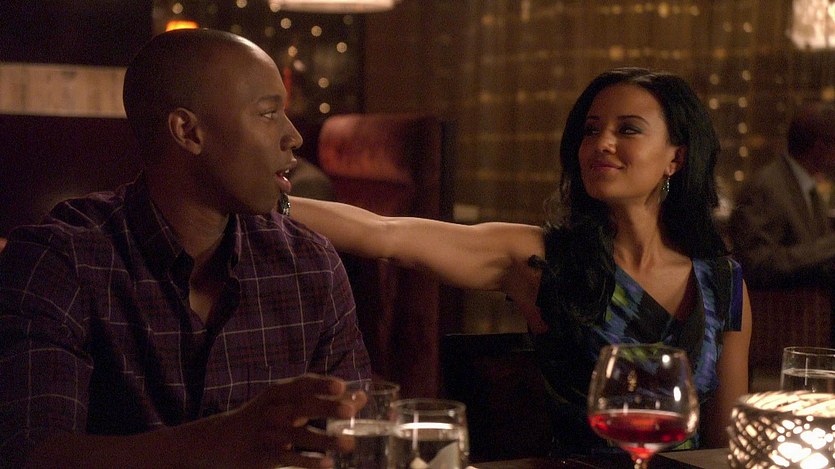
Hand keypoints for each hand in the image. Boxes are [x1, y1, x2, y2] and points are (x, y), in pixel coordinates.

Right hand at [216, 374, 367, 467]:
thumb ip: (322, 399)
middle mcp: (272, 410)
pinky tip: (329, 464)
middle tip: (350, 410)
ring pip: (298, 436)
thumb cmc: (266, 417)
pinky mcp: (265, 455)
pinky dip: (310, 462)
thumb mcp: (287, 403)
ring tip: (349, 444)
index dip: (320, 384)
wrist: (222, 441)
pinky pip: (290, 458)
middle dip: (326, 407)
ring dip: (325, 440)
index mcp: (277, 393)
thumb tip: (361, 397)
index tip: (341, 386)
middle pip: (301, 407)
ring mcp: (268, 433)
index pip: (300, 385)